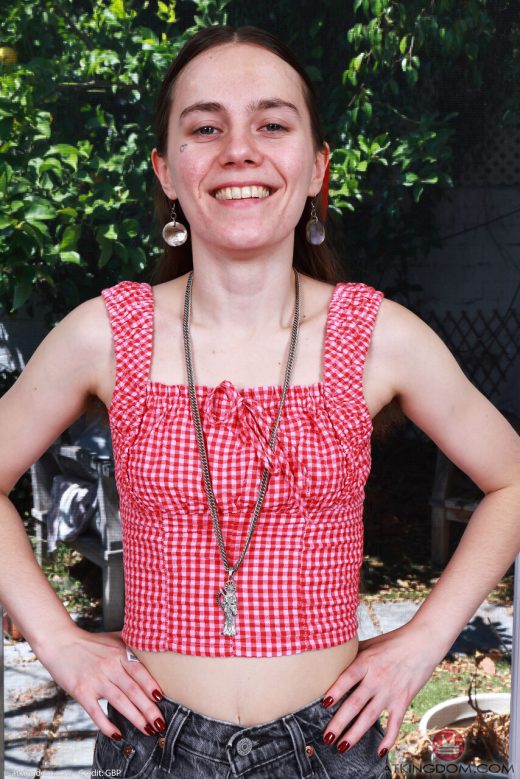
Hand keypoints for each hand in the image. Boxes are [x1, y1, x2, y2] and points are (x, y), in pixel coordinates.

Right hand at [36, 624, 165, 739]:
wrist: (60, 643)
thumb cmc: (89, 642)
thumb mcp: (113, 637)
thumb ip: (131, 642)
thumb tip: (151, 644)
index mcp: (119, 653)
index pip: (141, 672)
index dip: (152, 686)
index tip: (162, 699)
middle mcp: (110, 667)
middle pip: (134, 690)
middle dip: (149, 709)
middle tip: (160, 723)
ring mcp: (96, 680)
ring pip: (120, 702)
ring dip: (135, 718)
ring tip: (147, 729)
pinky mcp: (82, 692)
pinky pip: (96, 712)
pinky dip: (107, 725)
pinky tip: (117, 734)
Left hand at [320, 621, 440, 755]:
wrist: (422, 643)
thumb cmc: (393, 641)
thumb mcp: (370, 643)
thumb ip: (353, 654)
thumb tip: (333, 659)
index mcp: (366, 662)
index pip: (348, 678)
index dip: (336, 690)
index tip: (324, 703)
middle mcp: (377, 678)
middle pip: (355, 703)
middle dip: (339, 722)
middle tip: (327, 737)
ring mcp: (390, 692)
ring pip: (370, 717)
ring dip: (355, 734)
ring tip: (342, 747)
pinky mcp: (403, 700)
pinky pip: (395, 723)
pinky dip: (388, 739)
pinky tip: (380, 752)